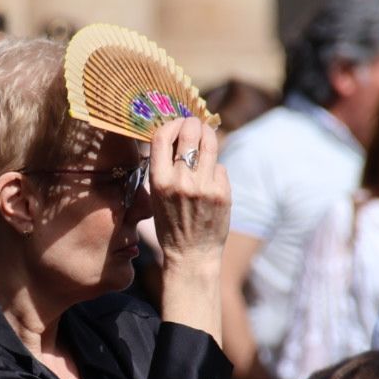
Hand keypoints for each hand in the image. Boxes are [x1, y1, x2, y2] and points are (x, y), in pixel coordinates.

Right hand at [146, 117, 230, 270]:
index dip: (171, 123)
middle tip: (195, 125)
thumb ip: (164, 168)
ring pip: (210, 143)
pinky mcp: (223, 193)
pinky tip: (211, 180)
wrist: (191, 256)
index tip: (177, 123)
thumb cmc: (170, 224)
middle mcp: (181, 181)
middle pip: (189, 132)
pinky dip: (216, 169)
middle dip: (193, 123)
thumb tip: (176, 136)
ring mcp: (204, 186)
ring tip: (207, 136)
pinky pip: (220, 167)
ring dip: (208, 135)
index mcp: (158, 181)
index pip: (162, 136)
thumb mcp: (156, 196)